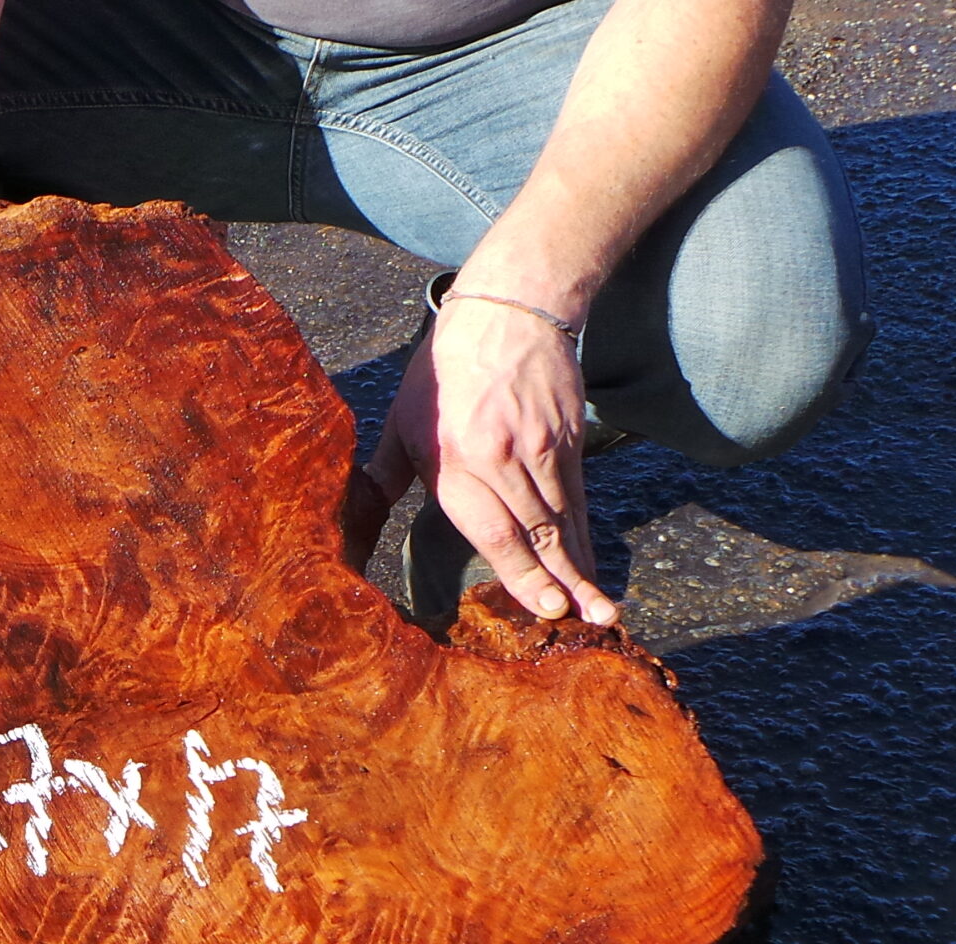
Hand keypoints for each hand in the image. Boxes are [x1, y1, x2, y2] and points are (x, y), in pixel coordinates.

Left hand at [365, 294, 618, 625]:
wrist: (508, 312)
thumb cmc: (444, 371)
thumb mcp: (402, 419)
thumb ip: (385, 474)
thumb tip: (354, 516)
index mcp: (454, 459)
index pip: (493, 530)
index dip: (520, 574)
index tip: (543, 607)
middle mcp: (501, 459)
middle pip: (536, 533)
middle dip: (561, 582)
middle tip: (582, 620)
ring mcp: (541, 449)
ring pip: (564, 520)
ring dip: (582, 568)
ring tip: (600, 608)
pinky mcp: (569, 440)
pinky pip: (577, 498)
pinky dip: (584, 535)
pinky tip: (590, 565)